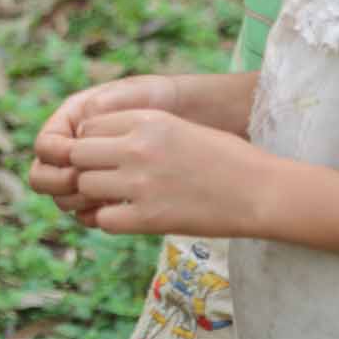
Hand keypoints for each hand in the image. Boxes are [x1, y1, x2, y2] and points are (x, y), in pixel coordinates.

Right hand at [28, 74, 177, 214]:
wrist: (188, 118)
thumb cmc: (158, 99)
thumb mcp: (133, 93)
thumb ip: (105, 106)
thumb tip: (82, 127)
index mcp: (70, 122)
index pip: (44, 147)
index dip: (56, 155)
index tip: (76, 157)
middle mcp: (72, 150)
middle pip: (43, 177)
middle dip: (58, 183)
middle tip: (83, 184)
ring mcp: (88, 174)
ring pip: (62, 198)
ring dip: (77, 201)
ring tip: (105, 196)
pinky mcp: (105, 195)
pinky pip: (85, 213)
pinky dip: (93, 215)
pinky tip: (117, 208)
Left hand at [66, 109, 264, 236]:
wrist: (261, 191)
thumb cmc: (226, 157)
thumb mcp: (179, 126)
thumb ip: (141, 129)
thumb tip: (102, 139)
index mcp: (148, 119)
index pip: (90, 124)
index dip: (91, 140)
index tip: (104, 153)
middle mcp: (138, 147)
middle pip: (78, 154)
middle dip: (84, 166)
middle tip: (102, 176)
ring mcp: (141, 183)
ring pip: (85, 185)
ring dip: (94, 194)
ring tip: (115, 197)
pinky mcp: (149, 218)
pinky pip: (103, 218)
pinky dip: (108, 219)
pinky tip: (126, 216)